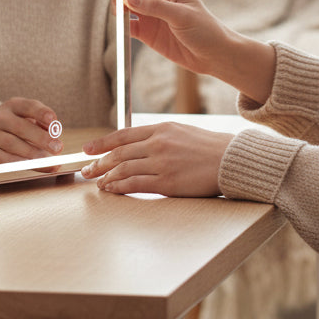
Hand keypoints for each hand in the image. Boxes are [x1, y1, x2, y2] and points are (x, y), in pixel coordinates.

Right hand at [0, 97, 62, 165]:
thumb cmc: (5, 127)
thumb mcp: (20, 119)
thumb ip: (38, 124)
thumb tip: (53, 134)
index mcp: (11, 107)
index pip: (28, 106)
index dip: (41, 113)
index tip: (53, 121)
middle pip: (20, 126)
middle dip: (41, 138)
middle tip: (57, 147)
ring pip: (11, 144)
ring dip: (31, 154)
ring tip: (47, 161)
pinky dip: (15, 163)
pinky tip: (28, 166)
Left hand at [81, 121, 233, 195]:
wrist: (231, 159)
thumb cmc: (209, 147)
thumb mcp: (182, 132)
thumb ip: (160, 137)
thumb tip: (138, 145)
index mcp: (162, 128)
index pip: (123, 134)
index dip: (102, 142)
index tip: (88, 149)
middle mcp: (159, 143)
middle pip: (119, 153)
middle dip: (98, 162)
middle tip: (86, 169)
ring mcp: (162, 163)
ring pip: (123, 168)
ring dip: (106, 176)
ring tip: (97, 182)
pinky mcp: (167, 182)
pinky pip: (135, 184)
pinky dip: (119, 187)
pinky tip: (111, 189)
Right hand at [124, 0, 274, 102]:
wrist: (214, 56)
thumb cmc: (205, 29)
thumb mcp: (182, 15)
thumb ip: (155, 6)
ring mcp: (150, 14)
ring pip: (125, 5)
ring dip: (118, 6)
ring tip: (119, 12)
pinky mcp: (146, 33)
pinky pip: (128, 26)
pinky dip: (120, 26)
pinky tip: (120, 28)